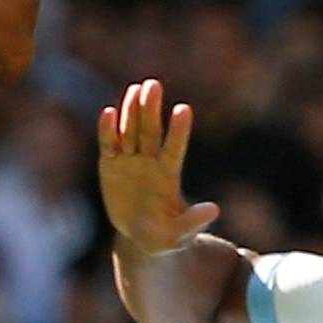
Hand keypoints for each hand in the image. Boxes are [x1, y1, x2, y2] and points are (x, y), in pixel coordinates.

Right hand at [98, 78, 219, 253]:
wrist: (140, 236)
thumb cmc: (164, 237)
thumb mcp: (179, 235)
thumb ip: (193, 221)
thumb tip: (214, 210)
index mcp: (168, 175)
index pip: (174, 148)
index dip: (178, 131)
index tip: (183, 109)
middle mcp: (150, 162)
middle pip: (150, 132)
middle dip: (151, 109)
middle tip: (153, 85)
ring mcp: (130, 161)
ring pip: (130, 131)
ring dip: (132, 110)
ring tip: (135, 88)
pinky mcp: (110, 165)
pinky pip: (108, 144)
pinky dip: (107, 130)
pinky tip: (108, 113)